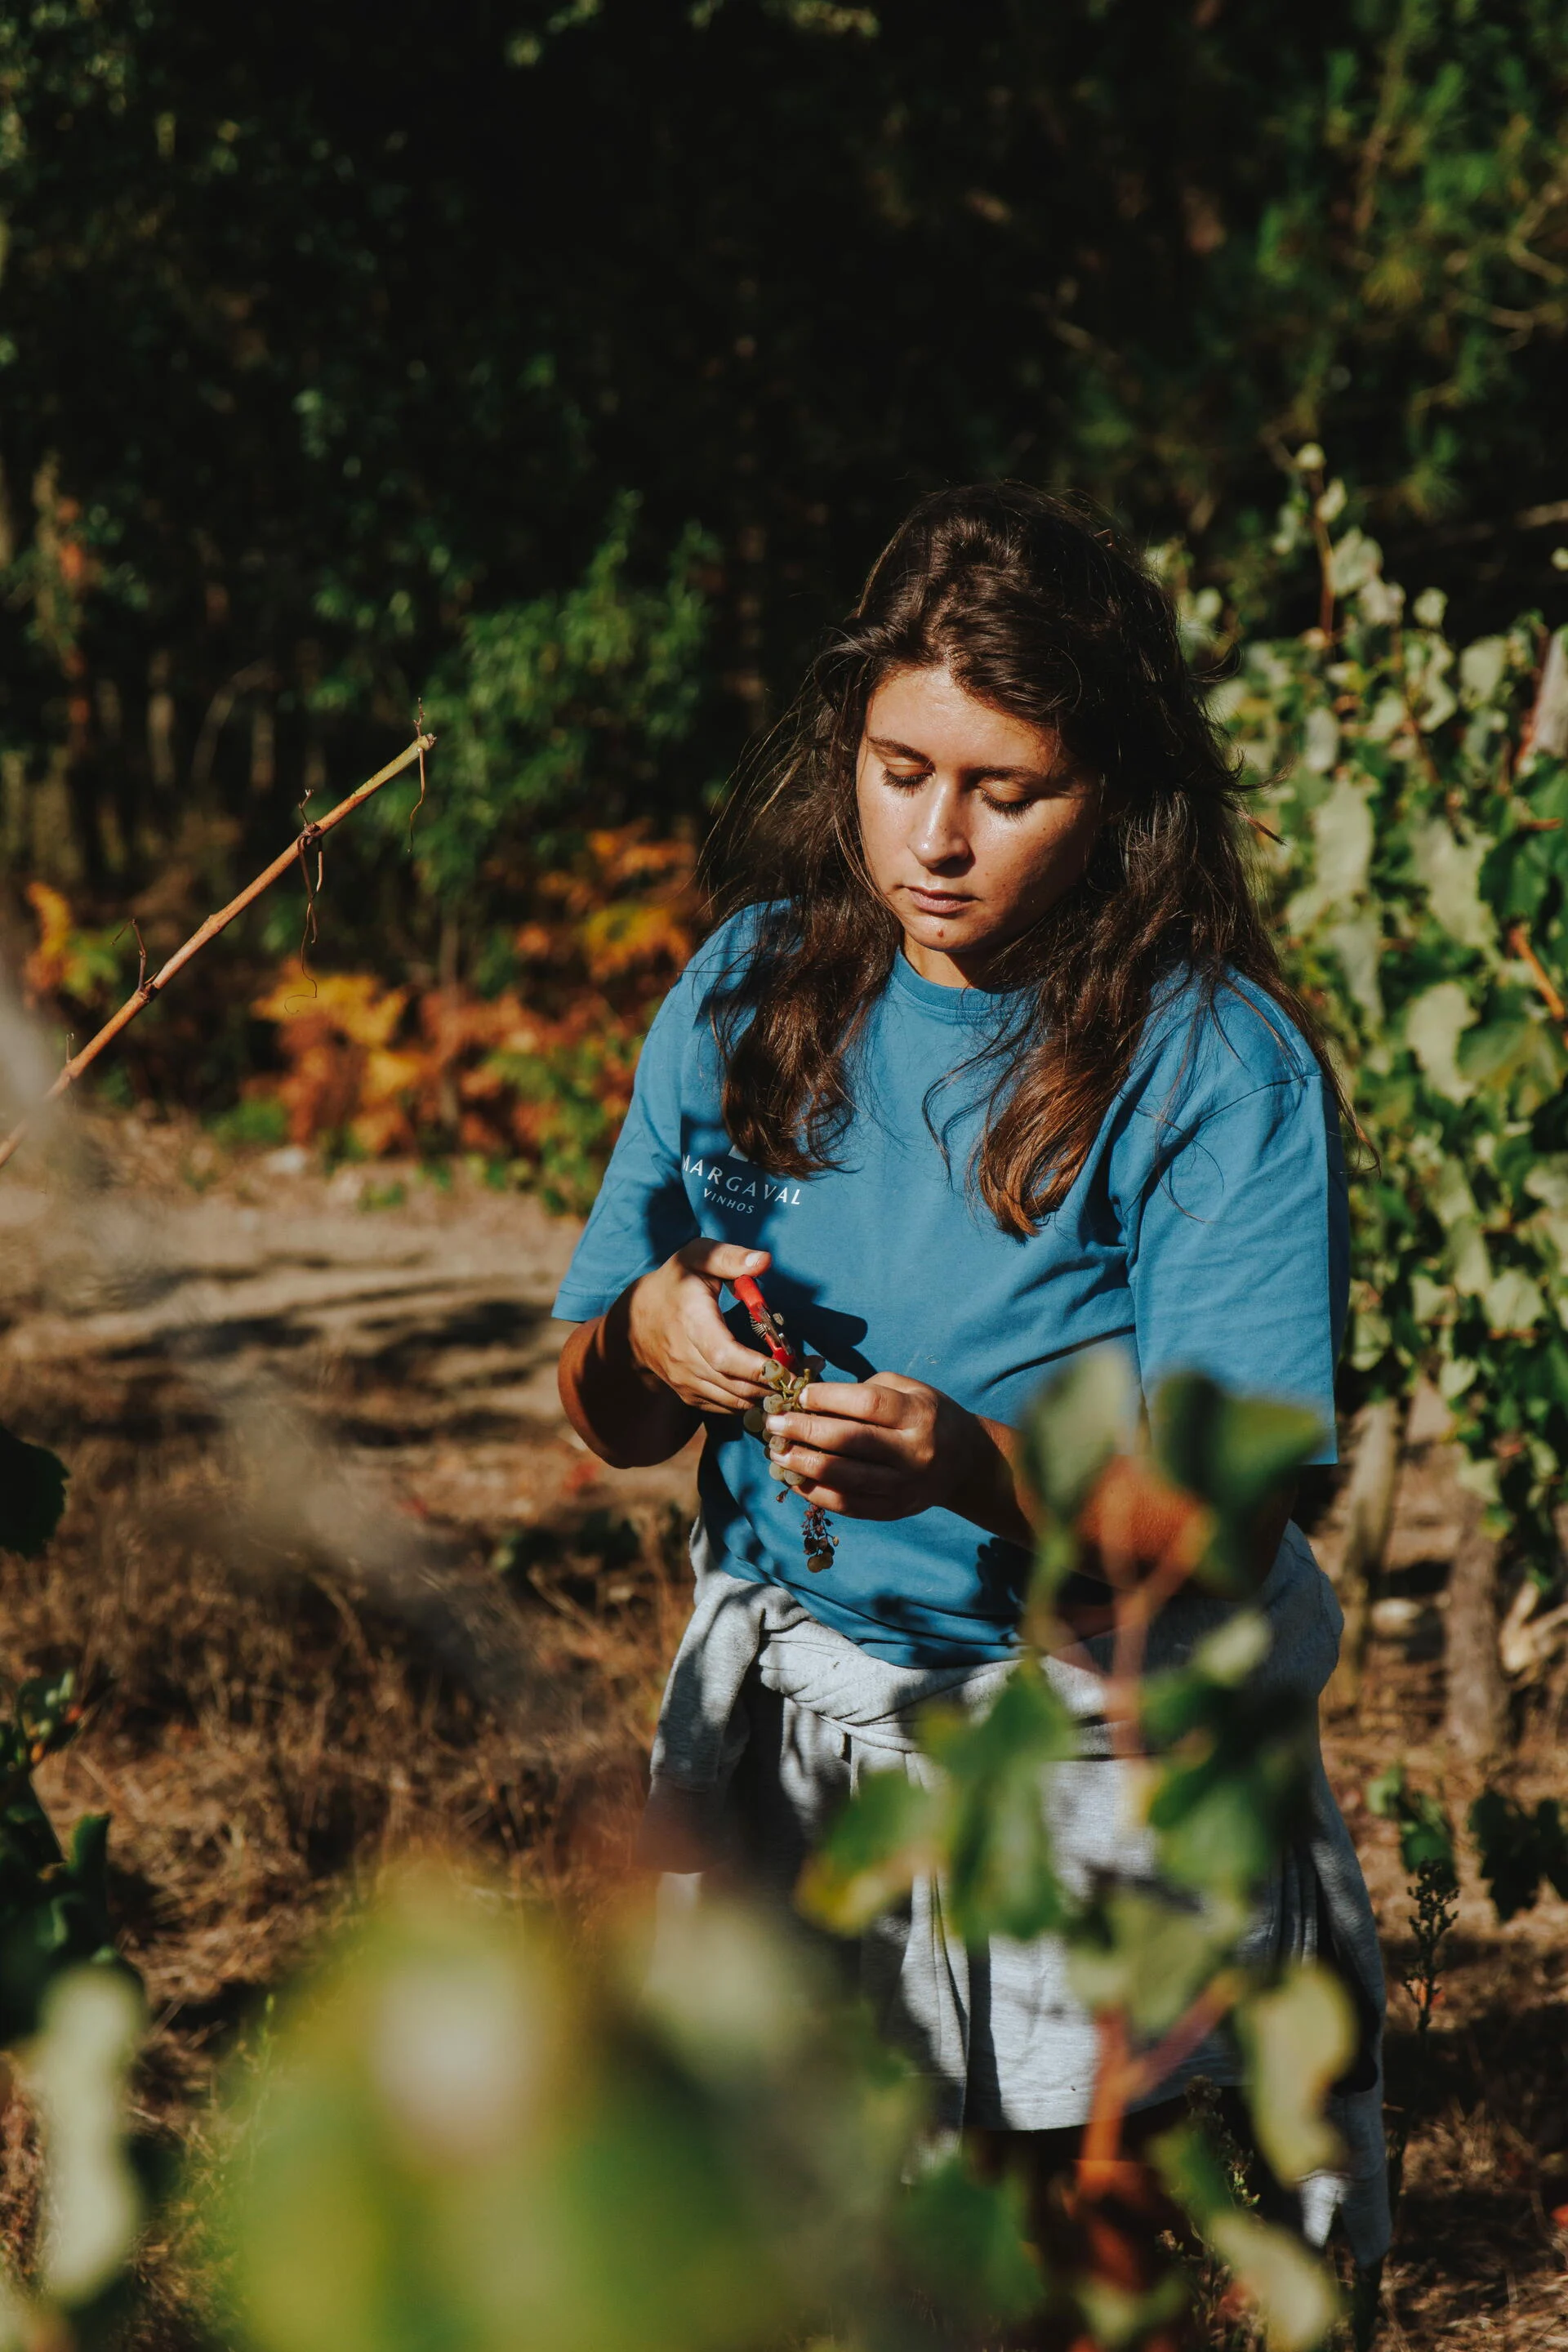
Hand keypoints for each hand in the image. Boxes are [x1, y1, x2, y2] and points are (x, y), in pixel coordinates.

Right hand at [625, 1240, 777, 1415]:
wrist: (636, 1320)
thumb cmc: (675, 1283)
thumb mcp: (697, 1257)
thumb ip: (731, 1257)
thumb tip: (765, 1260)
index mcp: (692, 1323)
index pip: (724, 1356)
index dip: (757, 1366)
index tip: (786, 1364)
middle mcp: (686, 1359)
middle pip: (736, 1385)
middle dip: (773, 1384)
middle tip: (802, 1374)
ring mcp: (687, 1381)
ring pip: (734, 1402)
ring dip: (767, 1397)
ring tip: (793, 1382)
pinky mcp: (691, 1395)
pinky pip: (727, 1407)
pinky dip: (751, 1402)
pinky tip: (770, 1388)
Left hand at [762, 1372, 979, 1521]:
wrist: (965, 1463)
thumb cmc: (927, 1415)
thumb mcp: (910, 1389)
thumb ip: (867, 1390)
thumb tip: (812, 1398)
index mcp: (917, 1415)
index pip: (866, 1405)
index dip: (827, 1399)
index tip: (798, 1396)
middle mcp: (913, 1452)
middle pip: (849, 1441)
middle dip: (804, 1431)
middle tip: (773, 1424)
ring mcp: (903, 1485)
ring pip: (843, 1478)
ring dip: (802, 1464)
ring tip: (775, 1452)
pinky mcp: (894, 1509)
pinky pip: (847, 1505)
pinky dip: (815, 1493)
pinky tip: (794, 1478)